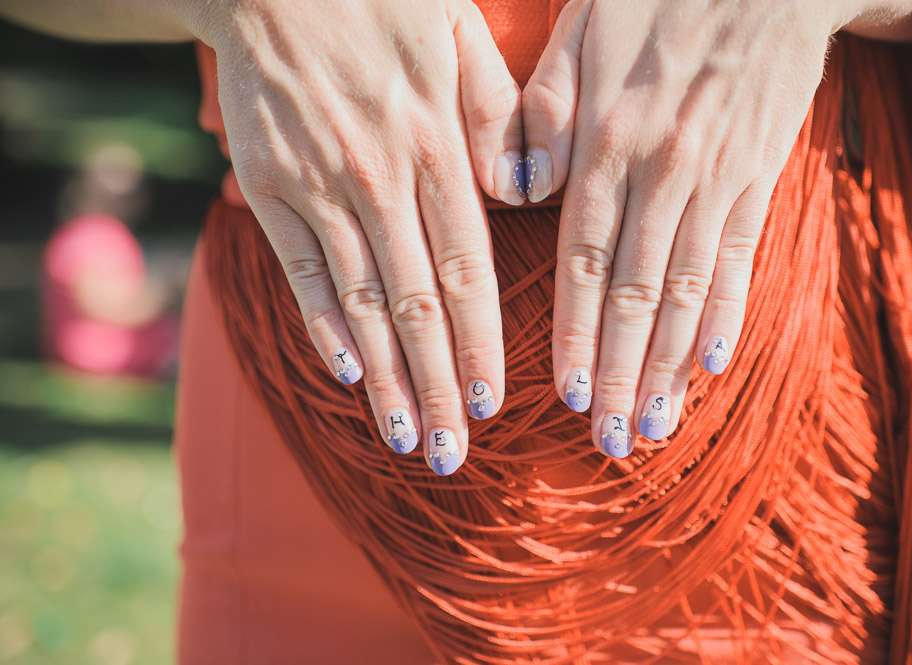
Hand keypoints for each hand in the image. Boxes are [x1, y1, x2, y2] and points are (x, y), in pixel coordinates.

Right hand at [189, 0, 524, 474]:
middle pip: (417, 304)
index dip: (478, 343)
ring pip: (361, 301)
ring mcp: (320, 187)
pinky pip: (300, 269)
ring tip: (403, 437)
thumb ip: (496, 116)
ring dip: (383, 377)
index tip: (490, 404)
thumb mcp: (457, 34)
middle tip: (451, 452)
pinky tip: (345, 373)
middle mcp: (381, 178)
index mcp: (437, 147)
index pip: (467, 269)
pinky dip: (323, 324)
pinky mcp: (271, 188)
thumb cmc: (381, 1)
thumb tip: (524, 194)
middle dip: (435, 385)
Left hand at [521, 0, 896, 455]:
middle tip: (606, 439)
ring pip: (687, 291)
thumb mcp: (581, 34)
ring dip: (666, 365)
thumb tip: (517, 191)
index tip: (564, 395)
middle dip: (618, 374)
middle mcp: (662, 173)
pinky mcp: (758, 176)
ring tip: (651, 425)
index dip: (574, 334)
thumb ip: (543, 115)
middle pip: (634, 294)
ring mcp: (717, 179)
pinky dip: (726, 315)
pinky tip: (710, 365)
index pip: (583, 261)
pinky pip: (740, 258)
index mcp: (607, 143)